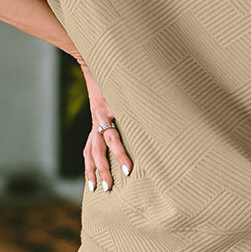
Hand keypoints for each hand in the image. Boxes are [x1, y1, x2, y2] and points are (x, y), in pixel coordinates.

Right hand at [80, 66, 132, 192]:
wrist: (94, 64)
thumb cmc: (116, 76)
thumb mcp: (130, 88)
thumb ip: (140, 101)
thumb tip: (162, 112)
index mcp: (107, 113)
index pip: (113, 139)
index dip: (120, 154)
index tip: (128, 170)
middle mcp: (98, 121)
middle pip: (97, 151)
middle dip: (103, 170)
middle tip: (110, 188)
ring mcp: (93, 124)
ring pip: (88, 151)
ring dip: (91, 170)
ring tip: (95, 187)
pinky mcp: (94, 125)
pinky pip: (88, 146)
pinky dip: (89, 161)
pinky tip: (92, 172)